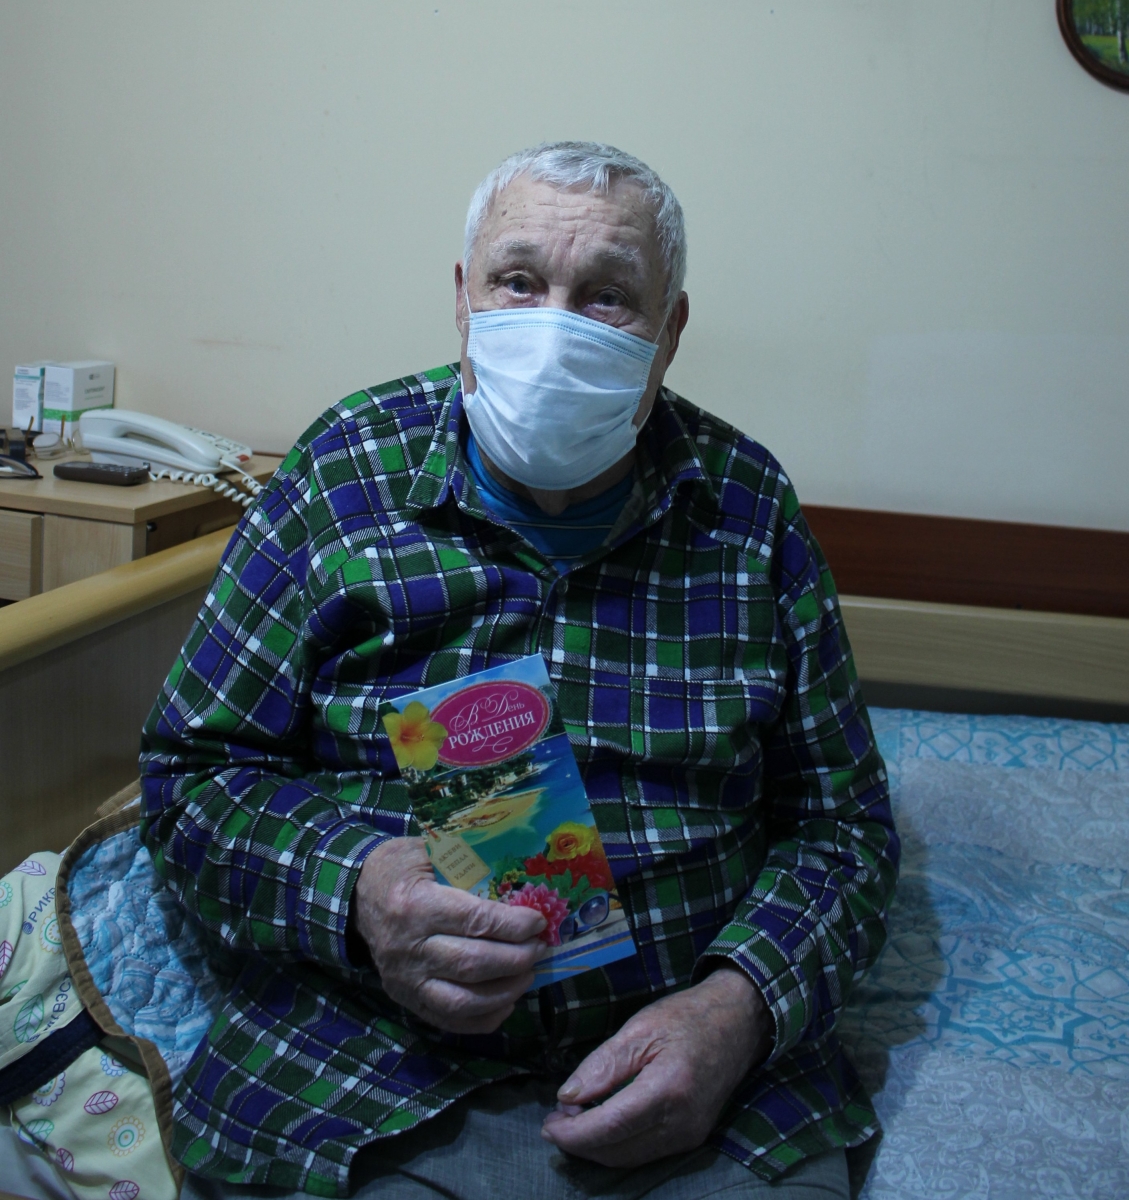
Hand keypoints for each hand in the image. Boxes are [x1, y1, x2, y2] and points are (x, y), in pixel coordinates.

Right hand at [352, 837, 546, 1034]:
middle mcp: (409, 948)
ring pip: (463, 1001)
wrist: (354, 897)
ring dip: (505, 991)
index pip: (474, 922)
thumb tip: (520, 875)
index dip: (512, 925)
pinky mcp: (407, 1000)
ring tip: (528, 974)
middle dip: (516, 959)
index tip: (538, 922)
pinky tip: (507, 1002)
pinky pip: (449, 1021)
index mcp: (415, 905)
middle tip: (539, 948)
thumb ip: (468, 862)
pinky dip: (483, 1019)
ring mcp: (406, 980)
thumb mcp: (427, 851)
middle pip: (473, 964)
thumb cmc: (399, 868)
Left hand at [541, 967, 772, 1166]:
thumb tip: (567, 1097)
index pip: (610, 1127)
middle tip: (555, 1120)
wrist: (737, 1024)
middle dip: (579, 1143)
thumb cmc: (687, 1018)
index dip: (574, 1133)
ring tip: (573, 1121)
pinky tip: (602, 1123)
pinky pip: (645, 1152)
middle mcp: (681, 1122)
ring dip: (596, 1147)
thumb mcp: (640, 1028)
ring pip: (629, 1158)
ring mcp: (689, 1135)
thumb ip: (603, 1064)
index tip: (548, 1124)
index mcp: (667, 1089)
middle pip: (617, 1151)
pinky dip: (618, 1144)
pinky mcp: (691, 1138)